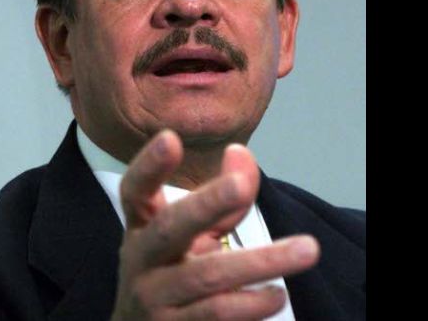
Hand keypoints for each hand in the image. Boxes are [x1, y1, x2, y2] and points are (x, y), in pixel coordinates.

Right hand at [111, 130, 319, 320]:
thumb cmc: (170, 272)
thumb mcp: (189, 236)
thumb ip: (220, 200)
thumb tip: (241, 152)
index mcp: (141, 227)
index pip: (136, 191)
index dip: (149, 166)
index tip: (170, 138)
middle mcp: (140, 259)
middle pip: (168, 229)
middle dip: (205, 205)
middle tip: (240, 185)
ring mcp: (154, 297)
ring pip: (206, 276)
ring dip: (258, 262)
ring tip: (305, 249)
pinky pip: (217, 314)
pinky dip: (251, 304)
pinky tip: (276, 294)